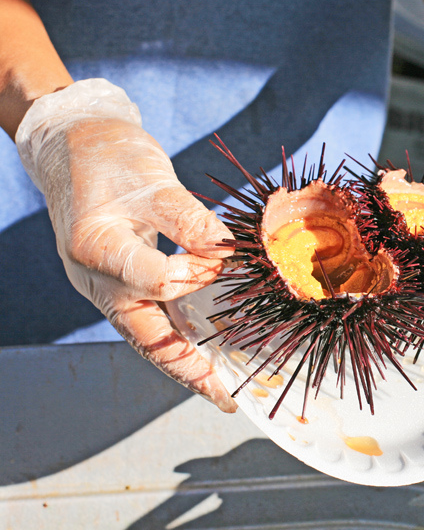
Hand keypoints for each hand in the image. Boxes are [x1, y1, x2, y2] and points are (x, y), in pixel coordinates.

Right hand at [16, 79, 237, 411]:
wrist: (71, 147)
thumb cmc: (111, 157)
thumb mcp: (155, 179)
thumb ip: (192, 221)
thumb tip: (231, 257)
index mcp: (98, 246)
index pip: (157, 280)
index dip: (198, 274)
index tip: (224, 258)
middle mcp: (95, 278)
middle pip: (144, 337)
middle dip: (189, 369)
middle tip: (227, 397)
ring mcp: (102, 287)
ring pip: (145, 337)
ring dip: (184, 363)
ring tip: (220, 388)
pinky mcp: (114, 285)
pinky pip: (146, 321)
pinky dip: (175, 338)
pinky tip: (203, 351)